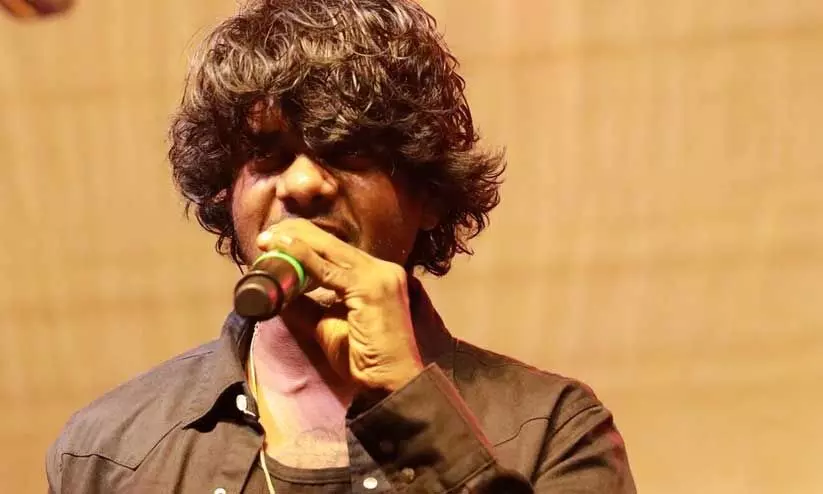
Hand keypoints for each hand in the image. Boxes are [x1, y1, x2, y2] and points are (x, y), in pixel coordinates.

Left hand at [256, 218, 423, 391]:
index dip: (306, 241)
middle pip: (333, 244)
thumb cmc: (365, 359)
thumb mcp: (328, 325)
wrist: (391, 382)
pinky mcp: (370, 286)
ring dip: (295, 243)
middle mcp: (382, 269)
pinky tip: (283, 248)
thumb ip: (307, 307)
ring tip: (267, 241)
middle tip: (265, 237)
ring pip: (329, 251)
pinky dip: (303, 257)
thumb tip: (278, 295)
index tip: (277, 240)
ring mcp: (379, 275)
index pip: (337, 251)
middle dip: (296, 235)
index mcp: (377, 275)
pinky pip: (328, 270)